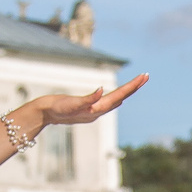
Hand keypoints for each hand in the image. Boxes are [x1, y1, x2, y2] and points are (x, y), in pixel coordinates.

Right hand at [27, 73, 148, 126]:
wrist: (45, 115)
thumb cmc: (57, 109)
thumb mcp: (72, 103)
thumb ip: (87, 99)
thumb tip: (101, 91)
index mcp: (96, 109)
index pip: (118, 95)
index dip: (131, 86)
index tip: (143, 77)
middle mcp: (98, 111)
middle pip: (120, 97)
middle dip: (133, 87)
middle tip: (146, 76)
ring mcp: (94, 111)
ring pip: (115, 100)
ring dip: (127, 91)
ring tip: (138, 84)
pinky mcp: (88, 109)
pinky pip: (106, 103)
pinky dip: (115, 97)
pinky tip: (119, 97)